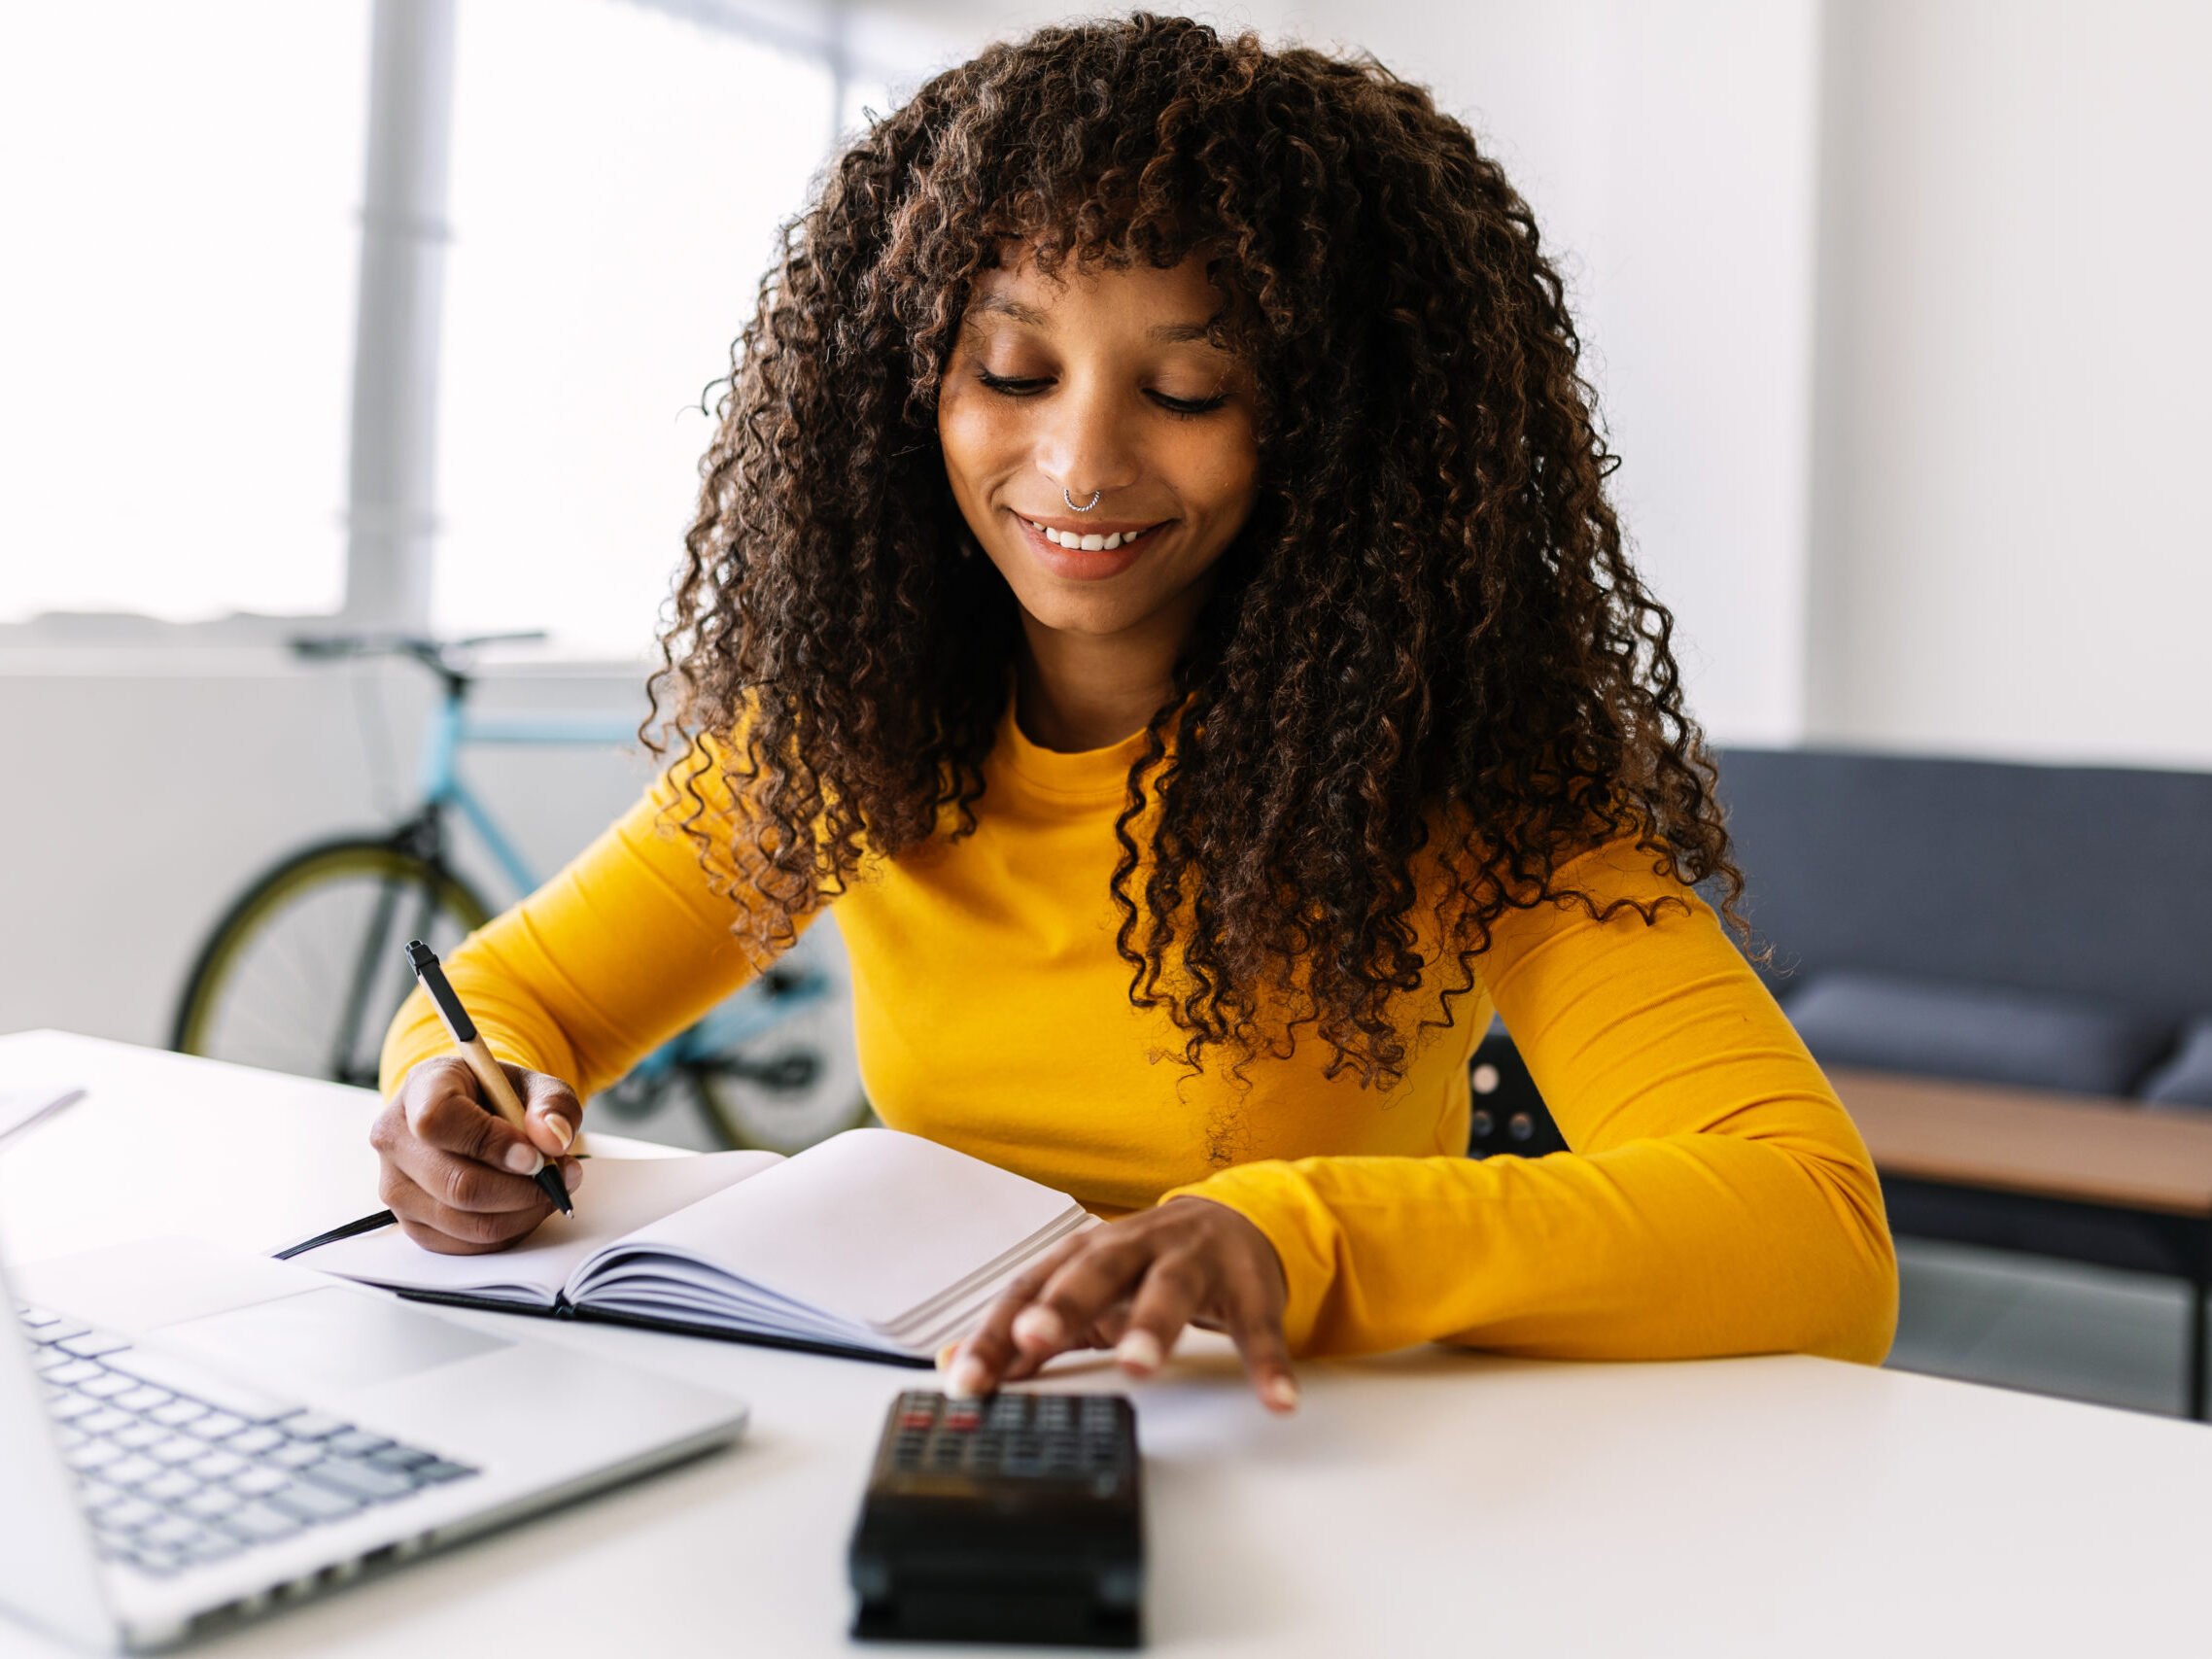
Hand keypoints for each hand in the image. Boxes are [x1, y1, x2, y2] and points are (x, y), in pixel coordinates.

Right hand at [369, 1057, 583, 1253]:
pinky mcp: (411, 1223)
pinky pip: (464, 1244)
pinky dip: (507, 1231)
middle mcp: (396, 1139)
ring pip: (465, 1222)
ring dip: (521, 1213)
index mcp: (420, 1089)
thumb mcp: (533, 1083)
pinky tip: (525, 1207)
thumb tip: (553, 1140)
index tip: (534, 1156)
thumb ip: (552, 1103)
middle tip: (559, 1178)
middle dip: (522, 1189)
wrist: (469, 1113)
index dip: (492, 1144)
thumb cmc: (497, 1095)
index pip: (440, 1122)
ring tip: (549, 1190)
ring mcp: (395, 1187)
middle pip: (458, 1185)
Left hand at [942, 1197, 1298, 1412]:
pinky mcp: (1248, 1288)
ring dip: (1153, 1326)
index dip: (996, 1331)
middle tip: (1035, 1337)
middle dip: (1062, 1305)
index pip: (1031, 1289)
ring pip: (1170, 1289)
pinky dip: (1267, 1363)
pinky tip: (1275, 1399)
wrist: (1232, 1222)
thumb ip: (1023, 1329)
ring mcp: (1193, 1262)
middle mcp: (1135, 1248)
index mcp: (1086, 1252)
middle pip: (1094, 1272)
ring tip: (1140, 1366)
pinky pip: (1257, 1328)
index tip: (966, 1377)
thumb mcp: (1081, 1293)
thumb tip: (953, 1366)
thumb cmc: (1143, 1267)